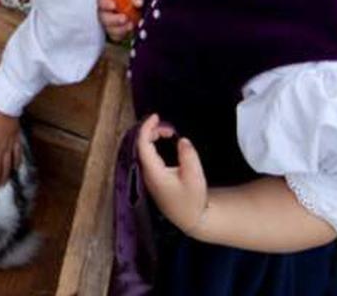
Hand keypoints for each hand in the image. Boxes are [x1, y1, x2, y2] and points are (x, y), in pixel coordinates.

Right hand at [98, 0, 146, 40]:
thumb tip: (138, 4)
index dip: (104, 3)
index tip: (114, 6)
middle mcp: (103, 5)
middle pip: (101, 15)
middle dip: (112, 20)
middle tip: (124, 18)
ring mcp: (108, 15)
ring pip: (106, 26)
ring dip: (117, 29)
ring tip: (130, 25)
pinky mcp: (114, 25)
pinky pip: (113, 34)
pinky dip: (121, 34)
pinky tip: (129, 30)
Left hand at [136, 113, 208, 235]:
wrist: (191, 219)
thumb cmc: (193, 199)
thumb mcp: (195, 177)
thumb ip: (188, 156)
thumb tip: (182, 140)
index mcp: (153, 172)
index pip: (143, 144)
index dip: (147, 127)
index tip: (156, 116)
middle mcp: (147, 174)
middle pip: (141, 146)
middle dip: (152, 131)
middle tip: (168, 127)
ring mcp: (148, 177)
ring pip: (144, 151)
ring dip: (153, 137)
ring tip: (168, 132)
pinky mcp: (153, 179)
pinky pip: (148, 156)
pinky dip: (154, 145)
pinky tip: (163, 142)